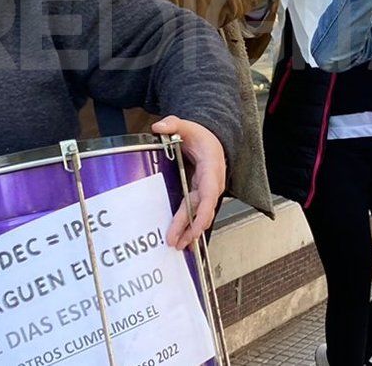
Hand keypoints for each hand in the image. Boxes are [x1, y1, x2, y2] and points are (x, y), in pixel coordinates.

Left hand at [151, 116, 227, 249]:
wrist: (211, 140)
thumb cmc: (200, 136)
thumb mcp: (186, 126)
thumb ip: (172, 124)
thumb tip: (159, 128)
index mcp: (211, 168)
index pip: (210, 193)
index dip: (204, 210)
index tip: (197, 225)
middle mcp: (212, 183)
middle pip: (202, 209)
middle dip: (191, 227)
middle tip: (177, 242)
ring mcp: (208, 191)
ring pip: (200, 214)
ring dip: (190, 232)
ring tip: (177, 246)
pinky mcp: (201, 196)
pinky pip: (196, 213)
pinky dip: (190, 227)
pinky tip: (183, 240)